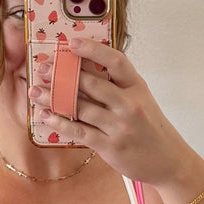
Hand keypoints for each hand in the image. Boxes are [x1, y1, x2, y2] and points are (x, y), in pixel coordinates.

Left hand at [30, 37, 195, 188]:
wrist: (168, 161)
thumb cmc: (151, 129)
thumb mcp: (142, 101)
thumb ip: (119, 87)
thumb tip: (84, 73)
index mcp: (138, 87)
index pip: (115, 61)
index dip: (92, 49)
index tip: (71, 42)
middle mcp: (129, 104)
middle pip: (92, 83)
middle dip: (63, 74)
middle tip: (42, 68)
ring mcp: (119, 126)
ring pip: (81, 107)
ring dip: (54, 98)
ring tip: (35, 92)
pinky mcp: (110, 146)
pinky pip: (79, 131)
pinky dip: (60, 123)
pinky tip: (46, 116)